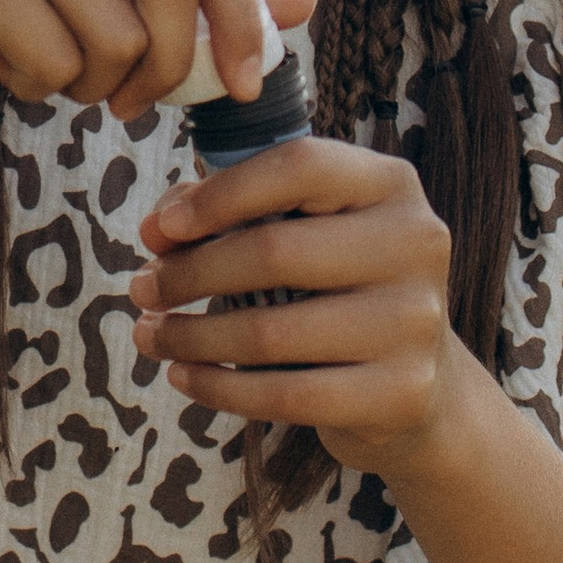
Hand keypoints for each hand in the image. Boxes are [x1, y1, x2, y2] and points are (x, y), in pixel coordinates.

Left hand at [126, 136, 462, 469]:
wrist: (420, 387)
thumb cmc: (340, 291)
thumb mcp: (305, 231)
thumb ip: (232, 209)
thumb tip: (159, 229)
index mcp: (391, 184)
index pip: (300, 166)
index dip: (221, 194)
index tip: (161, 228)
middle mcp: (415, 244)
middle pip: (273, 252)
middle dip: (187, 274)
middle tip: (142, 288)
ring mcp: (414, 322)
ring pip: (269, 333)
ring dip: (190, 337)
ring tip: (151, 334)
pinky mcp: (400, 393)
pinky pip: (283, 396)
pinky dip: (218, 388)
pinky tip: (183, 377)